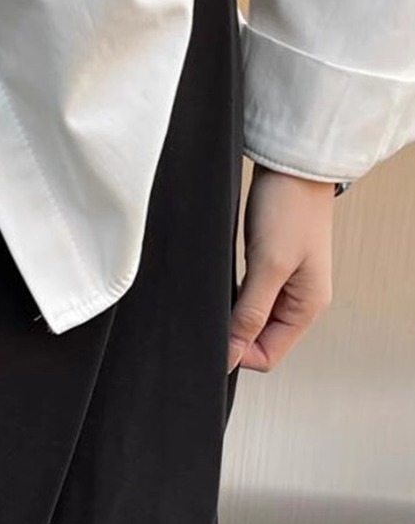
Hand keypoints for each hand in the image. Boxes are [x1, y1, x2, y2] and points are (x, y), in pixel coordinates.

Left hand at [227, 163, 336, 373]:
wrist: (292, 165)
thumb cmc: (291, 207)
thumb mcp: (269, 267)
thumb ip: (249, 315)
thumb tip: (230, 356)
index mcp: (307, 308)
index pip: (267, 357)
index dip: (238, 352)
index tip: (217, 331)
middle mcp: (298, 302)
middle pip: (257, 342)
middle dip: (233, 333)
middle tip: (215, 308)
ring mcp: (284, 287)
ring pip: (249, 322)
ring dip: (232, 315)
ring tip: (222, 290)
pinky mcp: (269, 271)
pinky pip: (247, 300)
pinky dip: (232, 298)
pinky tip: (224, 282)